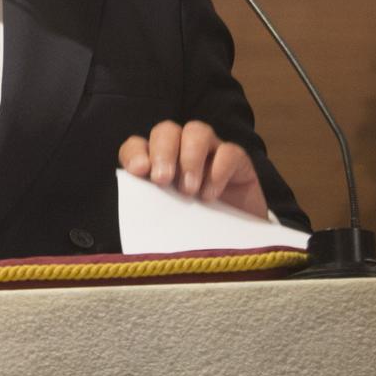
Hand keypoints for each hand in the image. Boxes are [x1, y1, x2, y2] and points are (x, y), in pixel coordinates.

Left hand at [119, 120, 268, 219]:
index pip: (137, 146)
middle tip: (163, 179)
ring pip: (197, 131)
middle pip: (166, 131)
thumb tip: (139, 217)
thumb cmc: (195, 233)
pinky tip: (211, 195)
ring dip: (189, 157)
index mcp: (158, 165)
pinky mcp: (238, 162)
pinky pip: (229, 151)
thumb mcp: (169, 223)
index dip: (134, 153)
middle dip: (162, 152)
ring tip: (189, 190)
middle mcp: (182, 152)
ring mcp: (211, 153)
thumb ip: (152, 211)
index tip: (139, 171)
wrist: (240, 244)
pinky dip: (218, 170)